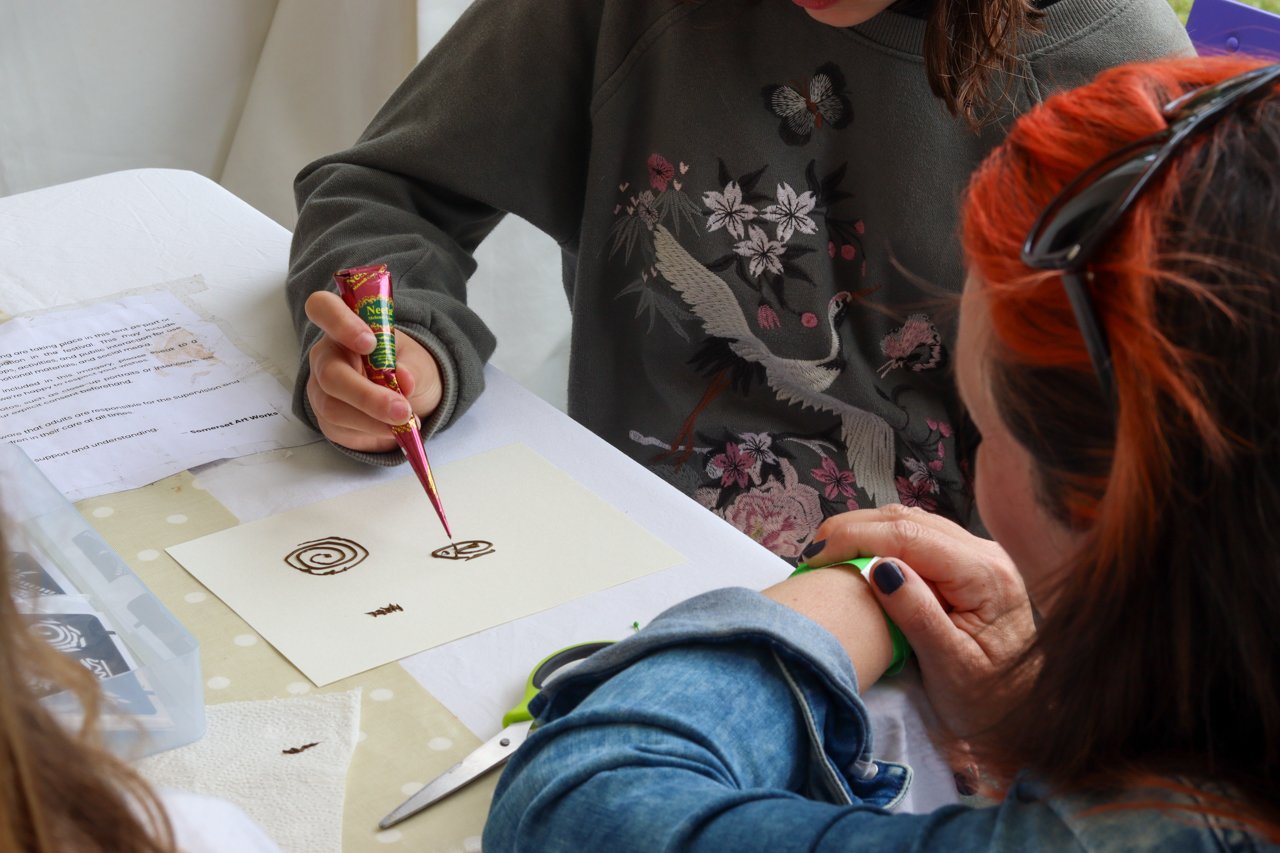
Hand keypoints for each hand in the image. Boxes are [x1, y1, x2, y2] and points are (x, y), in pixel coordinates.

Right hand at [304, 291, 442, 452]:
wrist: (406, 398)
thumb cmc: (404, 368)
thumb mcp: (418, 363)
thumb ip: (412, 369)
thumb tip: (404, 381)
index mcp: (344, 328)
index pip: (324, 309)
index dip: (341, 323)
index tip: (370, 342)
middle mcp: (326, 357)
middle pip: (331, 375)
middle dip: (368, 396)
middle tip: (402, 410)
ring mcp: (322, 390)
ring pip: (334, 408)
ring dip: (373, 420)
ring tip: (405, 422)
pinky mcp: (328, 419)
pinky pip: (342, 430)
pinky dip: (372, 433)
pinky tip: (392, 431)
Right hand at [809, 504, 1036, 739]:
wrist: (1022, 713)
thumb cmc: (988, 700)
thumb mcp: (950, 666)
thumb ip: (917, 614)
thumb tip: (880, 568)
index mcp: (985, 574)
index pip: (910, 535)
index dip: (856, 538)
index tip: (816, 556)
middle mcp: (984, 553)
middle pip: (907, 518)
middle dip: (853, 528)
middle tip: (812, 552)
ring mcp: (976, 555)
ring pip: (909, 521)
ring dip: (864, 532)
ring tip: (827, 552)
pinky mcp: (965, 564)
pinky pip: (916, 537)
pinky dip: (880, 541)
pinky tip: (858, 558)